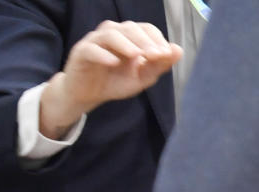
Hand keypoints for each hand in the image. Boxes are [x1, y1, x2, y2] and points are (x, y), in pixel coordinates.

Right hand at [39, 21, 182, 138]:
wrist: (86, 95)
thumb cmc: (113, 82)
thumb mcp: (140, 78)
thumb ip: (158, 65)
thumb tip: (178, 50)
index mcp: (128, 36)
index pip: (145, 29)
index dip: (156, 39)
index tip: (165, 55)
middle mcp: (111, 33)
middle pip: (129, 29)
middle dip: (144, 42)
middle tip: (155, 56)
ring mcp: (94, 41)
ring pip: (110, 34)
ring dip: (125, 44)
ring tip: (136, 56)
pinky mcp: (80, 53)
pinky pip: (91, 49)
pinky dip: (103, 54)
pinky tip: (113, 63)